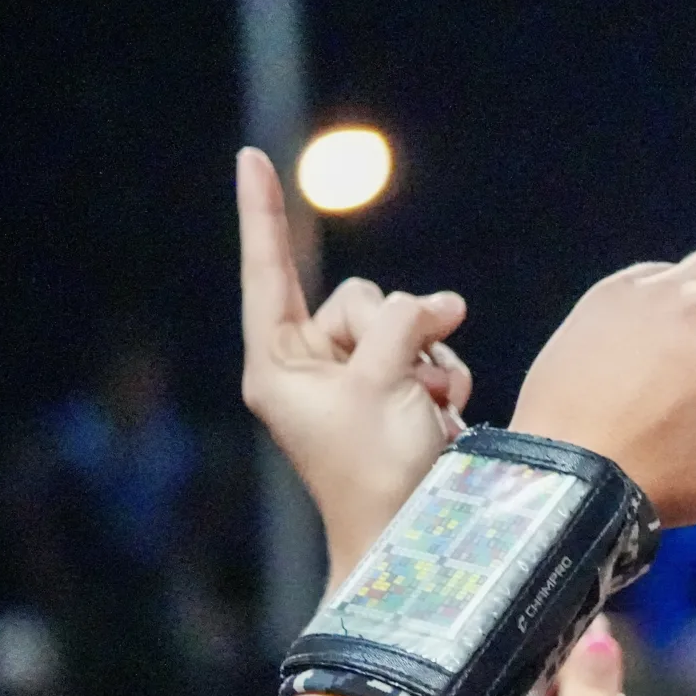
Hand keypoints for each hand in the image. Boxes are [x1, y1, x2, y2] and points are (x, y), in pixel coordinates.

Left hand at [235, 148, 471, 574]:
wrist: (417, 539)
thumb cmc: (379, 471)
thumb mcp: (384, 380)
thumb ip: (407, 321)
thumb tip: (443, 303)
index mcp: (279, 365)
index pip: (269, 272)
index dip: (263, 214)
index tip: (251, 156)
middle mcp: (311, 368)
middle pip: (362, 297)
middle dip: (398, 328)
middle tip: (409, 380)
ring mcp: (356, 382)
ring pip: (405, 322)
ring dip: (430, 357)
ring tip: (432, 405)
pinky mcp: (397, 396)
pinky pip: (430, 350)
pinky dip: (445, 375)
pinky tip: (444, 413)